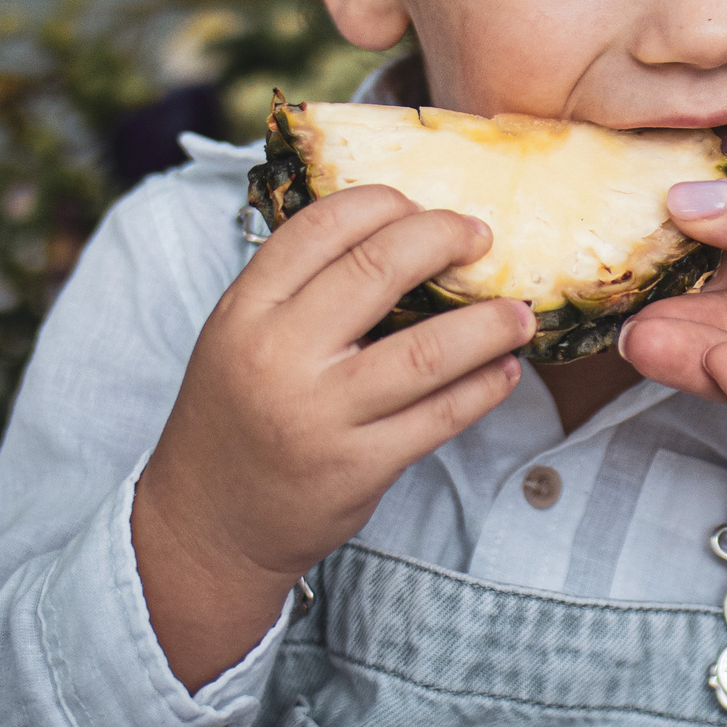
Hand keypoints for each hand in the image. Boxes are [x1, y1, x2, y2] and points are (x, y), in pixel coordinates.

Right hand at [134, 185, 533, 687]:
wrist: (208, 524)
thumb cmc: (237, 416)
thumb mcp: (238, 337)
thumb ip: (298, 289)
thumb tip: (398, 232)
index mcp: (246, 312)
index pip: (320, 227)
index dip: (383, 202)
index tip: (421, 203)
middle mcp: (280, 356)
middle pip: (378, 268)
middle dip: (445, 238)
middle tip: (480, 236)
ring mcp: (322, 415)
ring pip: (428, 350)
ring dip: (489, 323)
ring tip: (518, 312)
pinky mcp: (360, 466)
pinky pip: (442, 416)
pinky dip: (484, 386)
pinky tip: (502, 369)